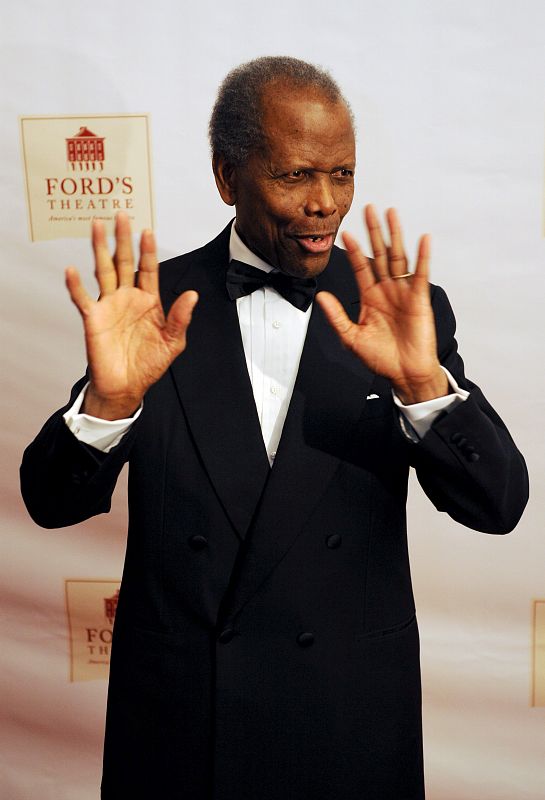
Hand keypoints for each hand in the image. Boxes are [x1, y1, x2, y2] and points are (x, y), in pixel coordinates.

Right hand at [65, 213, 197, 418]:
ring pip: (104, 271)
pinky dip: (76, 285)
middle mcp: (128, 298)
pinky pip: (83, 298)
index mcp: (148, 301)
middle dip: (123, 239)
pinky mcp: (93, 318)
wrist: (127, 386)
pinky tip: (71, 269)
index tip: (148, 230)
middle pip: (125, 262)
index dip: (148, 250)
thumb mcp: (173, 342)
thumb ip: (180, 318)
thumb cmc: (149, 364)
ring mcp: (109, 305)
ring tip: (96, 226)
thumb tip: (192, 295)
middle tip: (121, 215)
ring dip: (99, 249)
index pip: (149, 269)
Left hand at [316, 205, 447, 403]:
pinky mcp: (419, 298)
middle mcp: (386, 290)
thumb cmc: (381, 358)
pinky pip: (420, 274)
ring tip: (391, 213)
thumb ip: (337, 316)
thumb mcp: (351, 337)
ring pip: (398, 257)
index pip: (360, 267)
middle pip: (379, 254)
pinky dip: (422, 256)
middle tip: (368, 209)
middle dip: (374, 231)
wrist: (404, 373)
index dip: (352, 250)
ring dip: (395, 235)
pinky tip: (422, 239)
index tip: (343, 232)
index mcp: (370, 297)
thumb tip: (321, 297)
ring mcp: (403, 292)